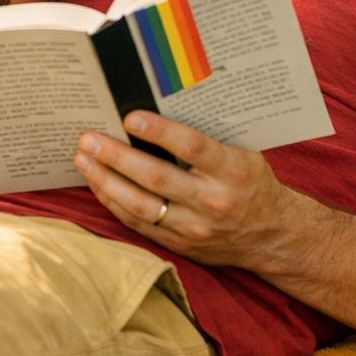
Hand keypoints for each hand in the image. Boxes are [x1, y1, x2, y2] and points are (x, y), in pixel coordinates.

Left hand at [73, 111, 286, 269]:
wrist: (272, 235)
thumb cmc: (251, 183)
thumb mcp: (242, 154)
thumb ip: (207, 139)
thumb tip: (157, 110)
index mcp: (232, 171)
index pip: (192, 147)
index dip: (160, 132)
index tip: (129, 118)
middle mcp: (213, 201)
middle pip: (157, 178)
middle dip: (117, 157)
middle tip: (88, 139)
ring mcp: (195, 227)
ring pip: (141, 205)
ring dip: (106, 181)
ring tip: (83, 160)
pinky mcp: (181, 245)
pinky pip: (139, 224)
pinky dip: (114, 203)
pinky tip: (98, 184)